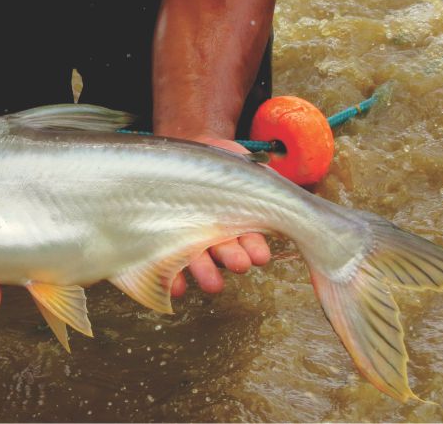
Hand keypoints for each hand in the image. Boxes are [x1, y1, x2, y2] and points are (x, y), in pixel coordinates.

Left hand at [169, 135, 270, 296]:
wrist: (184, 156)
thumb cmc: (220, 162)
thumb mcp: (244, 163)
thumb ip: (261, 176)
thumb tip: (275, 182)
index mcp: (239, 222)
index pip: (251, 240)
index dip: (256, 248)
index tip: (260, 256)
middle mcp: (217, 236)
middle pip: (227, 252)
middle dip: (234, 259)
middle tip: (240, 265)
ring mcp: (192, 240)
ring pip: (201, 260)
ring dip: (207, 272)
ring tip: (213, 283)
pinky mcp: (167, 242)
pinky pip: (170, 264)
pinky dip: (175, 278)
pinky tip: (178, 287)